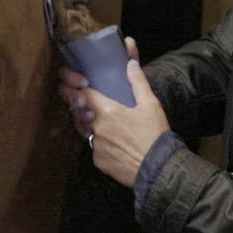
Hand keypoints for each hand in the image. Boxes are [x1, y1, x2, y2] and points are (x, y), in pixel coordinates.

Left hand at [83, 41, 168, 187]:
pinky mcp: (99, 161)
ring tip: (102, 121)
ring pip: (85, 130)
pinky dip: (100, 142)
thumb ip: (138, 82)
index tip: (72, 82)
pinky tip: (113, 141)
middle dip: (80, 105)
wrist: (159, 169)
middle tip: (85, 101)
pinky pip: (94, 147)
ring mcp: (96, 146)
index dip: (74, 86)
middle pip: (79, 112)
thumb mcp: (151, 105)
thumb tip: (130, 63)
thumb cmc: (155, 135)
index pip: (81, 93)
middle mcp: (96, 129)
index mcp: (107, 111)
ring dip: (89, 124)